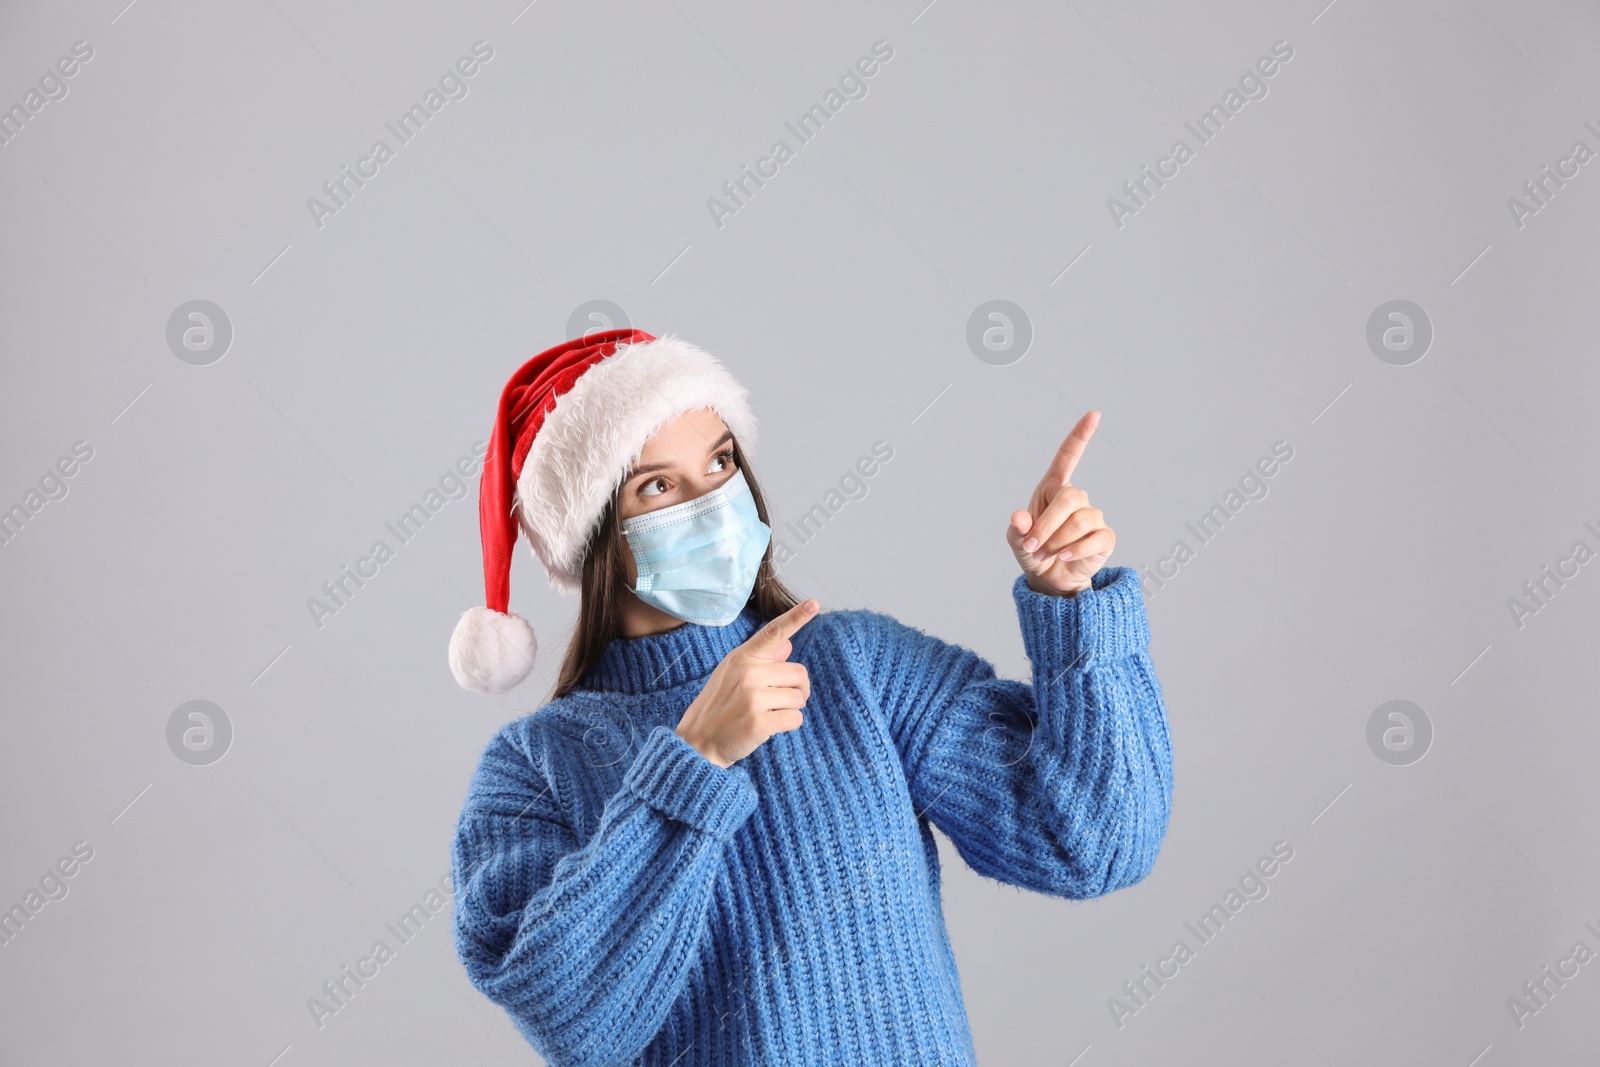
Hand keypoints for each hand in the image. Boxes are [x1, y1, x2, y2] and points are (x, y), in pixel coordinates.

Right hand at [675, 598, 818, 767]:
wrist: (698, 743)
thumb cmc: (718, 707)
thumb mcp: (732, 675)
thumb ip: (760, 660)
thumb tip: (787, 644)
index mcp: (742, 657)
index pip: (773, 632)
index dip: (796, 617)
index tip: (815, 603)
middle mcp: (748, 672)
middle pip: (799, 673)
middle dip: (797, 690)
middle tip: (778, 701)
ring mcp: (753, 697)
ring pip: (799, 698)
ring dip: (791, 709)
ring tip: (768, 714)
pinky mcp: (759, 722)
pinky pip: (795, 718)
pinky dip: (788, 725)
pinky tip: (769, 727)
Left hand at [1006, 411, 1115, 595]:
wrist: (1051, 579)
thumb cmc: (1034, 551)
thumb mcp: (1018, 541)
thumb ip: (1017, 530)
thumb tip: (1020, 519)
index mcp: (1053, 489)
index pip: (1068, 457)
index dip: (1080, 435)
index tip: (1094, 414)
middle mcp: (1076, 499)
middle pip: (1069, 498)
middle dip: (1048, 524)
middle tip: (1034, 545)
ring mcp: (1093, 517)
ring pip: (1080, 521)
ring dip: (1057, 541)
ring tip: (1047, 553)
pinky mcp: (1104, 537)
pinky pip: (1093, 540)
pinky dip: (1074, 551)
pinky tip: (1063, 558)